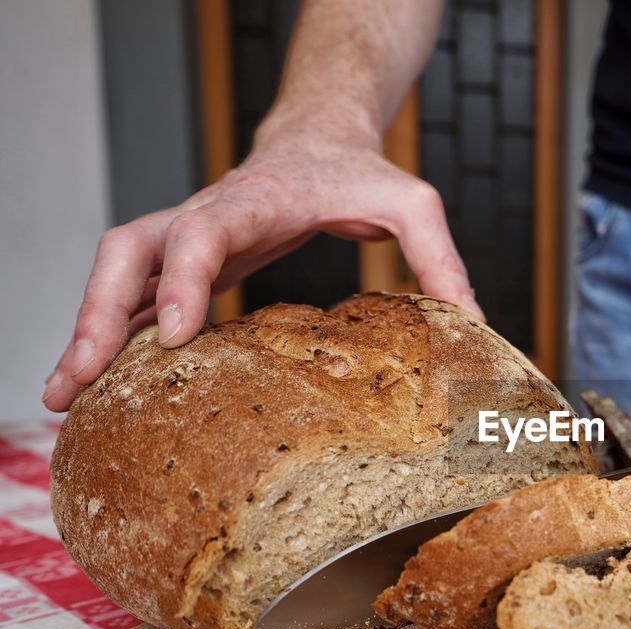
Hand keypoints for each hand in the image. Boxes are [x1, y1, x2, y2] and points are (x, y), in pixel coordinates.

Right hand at [42, 130, 479, 411]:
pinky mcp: (189, 262)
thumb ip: (442, 257)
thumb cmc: (361, 170)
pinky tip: (98, 386)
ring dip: (88, 332)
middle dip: (99, 312)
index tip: (174, 333)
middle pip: (128, 251)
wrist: (320, 138)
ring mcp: (190, 238)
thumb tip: (476, 324)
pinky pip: (135, 296)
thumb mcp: (415, 202)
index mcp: (255, 198)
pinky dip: (111, 337)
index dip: (181, 278)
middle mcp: (208, 216)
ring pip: (117, 276)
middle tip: (79, 378)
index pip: (202, 229)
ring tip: (61, 397)